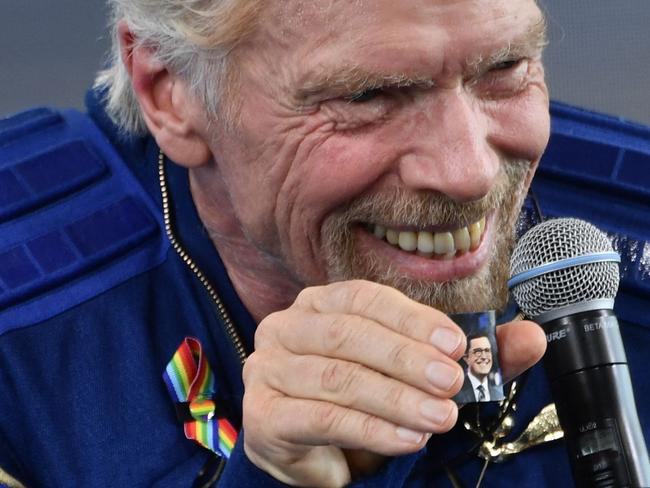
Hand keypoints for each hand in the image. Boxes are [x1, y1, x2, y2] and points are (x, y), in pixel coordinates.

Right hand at [242, 280, 545, 486]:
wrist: (311, 450)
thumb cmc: (363, 400)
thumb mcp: (415, 375)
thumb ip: (469, 357)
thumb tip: (531, 338)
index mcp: (320, 303)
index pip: (364, 297)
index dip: (412, 318)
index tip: (457, 344)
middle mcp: (286, 327)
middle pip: (348, 333)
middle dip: (406, 358)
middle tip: (451, 383)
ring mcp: (267, 369)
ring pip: (337, 377)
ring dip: (394, 398)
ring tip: (439, 417)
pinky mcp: (262, 415)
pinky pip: (320, 418)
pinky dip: (369, 430)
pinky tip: (406, 439)